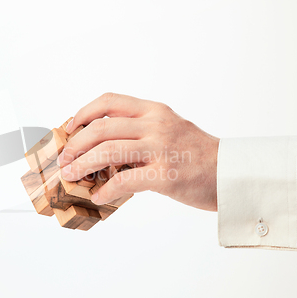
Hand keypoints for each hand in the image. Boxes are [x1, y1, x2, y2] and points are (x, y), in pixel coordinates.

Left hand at [57, 93, 219, 211]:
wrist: (231, 172)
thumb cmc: (197, 154)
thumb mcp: (169, 129)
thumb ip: (139, 131)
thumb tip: (102, 148)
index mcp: (154, 111)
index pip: (109, 101)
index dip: (83, 113)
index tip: (70, 128)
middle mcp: (155, 124)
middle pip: (101, 128)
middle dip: (75, 144)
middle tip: (64, 159)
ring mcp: (160, 148)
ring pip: (107, 151)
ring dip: (82, 165)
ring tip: (71, 176)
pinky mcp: (165, 174)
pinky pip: (124, 181)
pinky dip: (106, 190)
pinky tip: (99, 196)